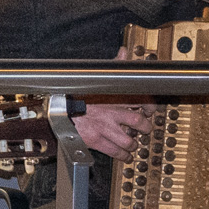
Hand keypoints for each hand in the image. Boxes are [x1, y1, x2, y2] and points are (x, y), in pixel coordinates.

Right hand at [77, 45, 155, 159]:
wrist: (58, 106)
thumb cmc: (77, 92)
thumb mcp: (97, 74)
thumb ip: (114, 65)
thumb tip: (124, 52)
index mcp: (115, 95)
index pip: (142, 101)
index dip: (150, 107)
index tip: (150, 110)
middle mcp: (113, 112)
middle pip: (140, 122)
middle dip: (145, 128)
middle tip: (145, 130)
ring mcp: (106, 127)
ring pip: (130, 139)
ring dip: (134, 144)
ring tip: (134, 144)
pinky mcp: (97, 140)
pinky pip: (115, 151)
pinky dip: (123, 155)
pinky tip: (125, 156)